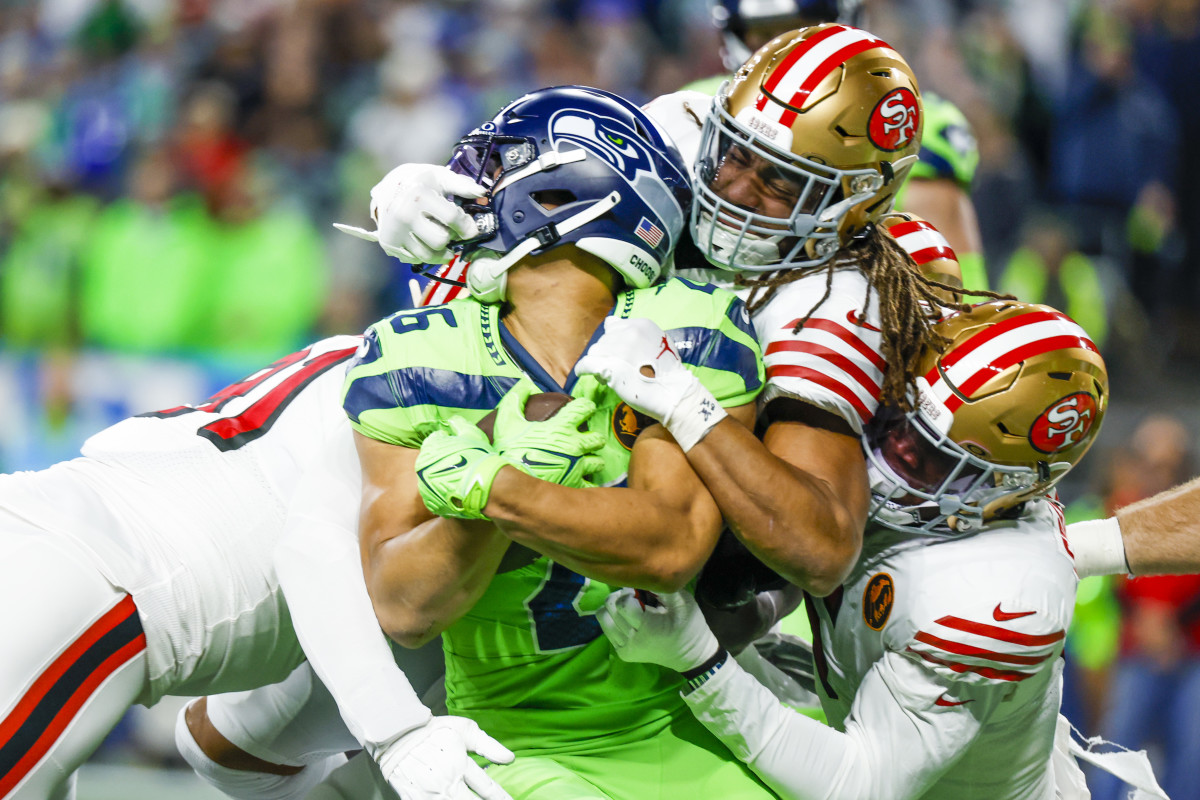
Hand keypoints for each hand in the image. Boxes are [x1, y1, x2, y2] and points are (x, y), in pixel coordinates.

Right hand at [335, 164, 483, 263]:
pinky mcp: (389, 244)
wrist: (386, 189)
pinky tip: (426, 241)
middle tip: (451, 231)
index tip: (471, 229)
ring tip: (443, 240)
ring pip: (429, 255)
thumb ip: (461, 185)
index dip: (466, 226)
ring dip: (441, 251)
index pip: (451, 218)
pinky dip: (426, 254)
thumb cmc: (419, 183)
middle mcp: (403, 215)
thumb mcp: (439, 177)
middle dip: (451, 238)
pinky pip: (416, 259)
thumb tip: (481, 192)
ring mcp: (394, 232)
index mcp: (418, 196)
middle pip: (441, 240)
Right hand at [371, 716, 514, 799]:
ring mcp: (430, 793)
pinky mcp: (414, 799)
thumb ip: (488, 745)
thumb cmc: (433, 730)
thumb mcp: (464, 730)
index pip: (488, 789)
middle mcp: (447, 781)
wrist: (396, 733)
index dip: (502, 799)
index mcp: (460, 764)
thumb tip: (510, 759)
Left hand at [416, 417, 508, 518]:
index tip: (458, 448)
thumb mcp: (471, 434)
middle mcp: (421, 467)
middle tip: (460, 465)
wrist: (486, 485)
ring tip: (461, 481)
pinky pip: (436, 497)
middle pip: (431, 462)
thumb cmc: (479, 457)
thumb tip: (453, 420)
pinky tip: (458, 493)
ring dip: (443, 479)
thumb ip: (459, 425)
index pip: (434, 442)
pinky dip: (445, 495)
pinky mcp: (432, 504)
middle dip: (443, 462)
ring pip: (432, 480)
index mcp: (429, 448)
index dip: (446, 443)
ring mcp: (425, 487)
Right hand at [492, 382, 605, 487]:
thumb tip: (525, 386)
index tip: (585, 408)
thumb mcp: (507, 421)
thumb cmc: (508, 450)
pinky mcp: (574, 485)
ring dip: (592, 461)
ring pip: (598, 462)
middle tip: (585, 440)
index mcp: (561, 427)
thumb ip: (516, 400)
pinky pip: (589, 485)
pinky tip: (580, 481)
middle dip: (594, 438)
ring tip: (583, 462)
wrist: (508, 483)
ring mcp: (577, 466)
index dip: (586, 406)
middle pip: (598, 438)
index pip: (584, 408)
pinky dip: (586, 483)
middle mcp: (574, 445)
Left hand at [576, 317, 725, 450]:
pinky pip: (586, 363)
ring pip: (595, 351)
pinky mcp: (609, 366)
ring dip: (599, 362)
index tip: (619, 353)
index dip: (614, 340)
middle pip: (604, 340)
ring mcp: (618, 349)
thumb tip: (613, 324)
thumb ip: (639, 334)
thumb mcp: (660, 342)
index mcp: (641, 325)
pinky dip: (583, 369)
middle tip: (616, 369)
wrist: (674, 394)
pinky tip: (583, 373)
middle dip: (607, 354)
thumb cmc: (669, 373)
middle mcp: (629, 333)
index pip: (614, 326)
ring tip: (608, 376)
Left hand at [598, 588, 719, 672]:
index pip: (622, 603)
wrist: (691, 655)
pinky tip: (627, 618)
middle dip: (620, 596)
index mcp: (649, 628)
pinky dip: (613, 618)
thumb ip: (658, 587)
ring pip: (603, 617)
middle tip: (635, 597)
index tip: (640, 592)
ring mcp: (626, 649)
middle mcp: (633, 641)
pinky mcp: (622, 653)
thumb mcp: (682, 600)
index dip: (629, 592)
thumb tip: (637, 574)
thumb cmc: (689, 624)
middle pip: (610, 608)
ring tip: (628, 606)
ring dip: (613, 607)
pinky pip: (605, 628)